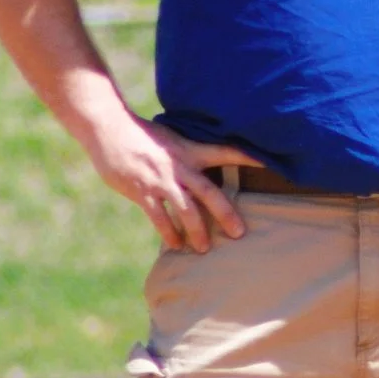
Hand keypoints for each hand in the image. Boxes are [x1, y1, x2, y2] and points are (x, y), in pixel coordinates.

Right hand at [81, 109, 260, 252]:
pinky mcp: (142, 191)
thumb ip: (186, 153)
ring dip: (197, 231)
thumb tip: (202, 165)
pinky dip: (168, 233)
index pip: (225, 152)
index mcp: (189, 150)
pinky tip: (175, 244)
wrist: (110, 129)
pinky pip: (159, 217)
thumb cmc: (141, 134)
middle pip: (209, 192)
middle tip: (239, 233)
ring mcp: (161, 180)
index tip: (269, 163)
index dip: (247, 158)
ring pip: (186, 210)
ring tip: (203, 249)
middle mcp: (179, 166)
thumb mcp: (170, 136)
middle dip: (226, 213)